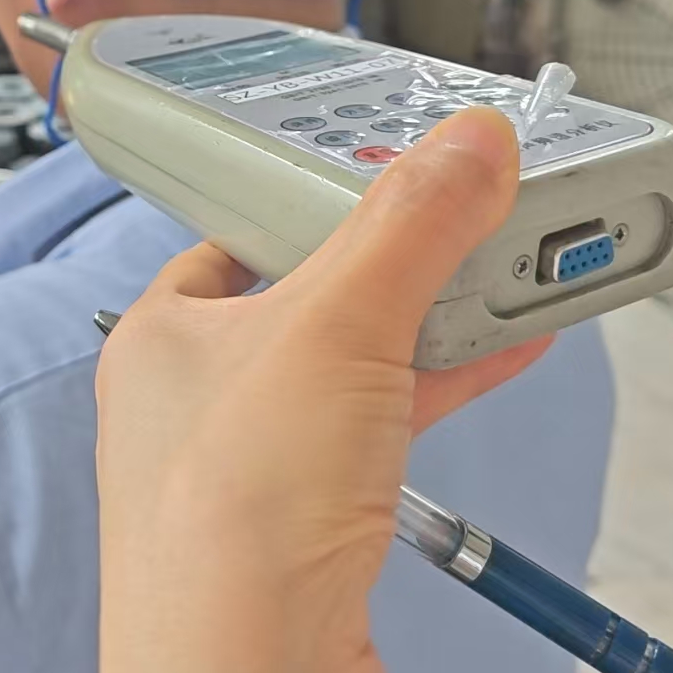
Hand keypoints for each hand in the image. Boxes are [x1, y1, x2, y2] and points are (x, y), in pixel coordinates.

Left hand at [95, 107, 552, 672]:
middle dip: (398, 265)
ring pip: (354, 368)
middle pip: (311, 301)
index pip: (237, 238)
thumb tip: (465, 145)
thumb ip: (406, 228)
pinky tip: (503, 354)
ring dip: (434, 323)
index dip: (312, 203)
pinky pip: (383, 431)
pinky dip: (444, 389)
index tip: (386, 173)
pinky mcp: (308, 527)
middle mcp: (195, 404)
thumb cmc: (229, 518)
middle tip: (469, 219)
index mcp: (162, 339)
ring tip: (510, 273)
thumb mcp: (331, 326)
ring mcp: (251, 470)